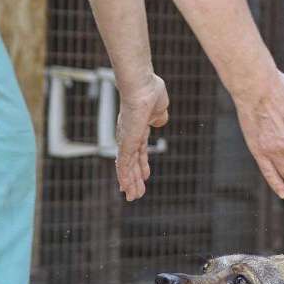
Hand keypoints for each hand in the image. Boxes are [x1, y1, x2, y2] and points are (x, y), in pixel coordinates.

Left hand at [116, 74, 169, 200]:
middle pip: (132, 163)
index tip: (144, 177)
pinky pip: (123, 163)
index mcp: (138, 129)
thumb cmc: (151, 91)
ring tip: (132, 197)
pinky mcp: (126, 143)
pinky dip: (124, 176)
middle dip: (135, 179)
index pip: (139, 152)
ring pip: (127, 167)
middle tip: (135, 194)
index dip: (141, 166)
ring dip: (130, 183)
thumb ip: (158, 116)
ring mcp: (126, 140)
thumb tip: (159, 120)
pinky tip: (124, 187)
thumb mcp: (160, 109)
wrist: (143, 86)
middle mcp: (129, 136)